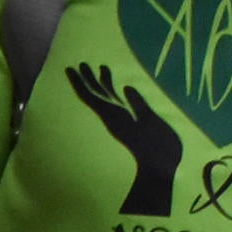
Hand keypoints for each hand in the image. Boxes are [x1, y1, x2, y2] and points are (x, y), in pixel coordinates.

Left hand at [66, 64, 181, 215]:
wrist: (160, 168)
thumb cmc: (156, 146)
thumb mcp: (150, 124)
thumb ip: (138, 106)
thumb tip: (126, 87)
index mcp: (115, 116)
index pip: (92, 97)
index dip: (81, 82)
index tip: (71, 68)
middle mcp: (114, 116)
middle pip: (97, 95)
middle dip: (89, 79)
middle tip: (81, 63)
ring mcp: (123, 120)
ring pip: (108, 99)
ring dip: (102, 83)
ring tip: (99, 68)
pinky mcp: (132, 122)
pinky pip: (119, 104)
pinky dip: (116, 93)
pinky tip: (120, 85)